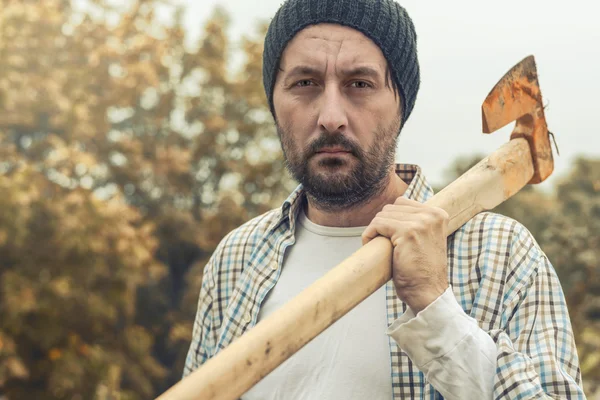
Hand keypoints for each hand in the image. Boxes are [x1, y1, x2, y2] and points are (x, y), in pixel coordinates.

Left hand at [362, 197, 448, 312]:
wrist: (428, 293)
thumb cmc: (422, 271)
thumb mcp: (425, 239)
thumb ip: (416, 222)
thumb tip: (392, 210)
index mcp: (438, 214)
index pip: (403, 203)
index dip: (390, 218)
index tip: (388, 235)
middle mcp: (432, 215)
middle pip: (392, 207)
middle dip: (382, 223)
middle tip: (380, 242)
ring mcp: (421, 222)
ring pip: (383, 215)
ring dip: (375, 229)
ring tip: (378, 245)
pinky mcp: (408, 232)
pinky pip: (378, 224)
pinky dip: (369, 233)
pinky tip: (370, 244)